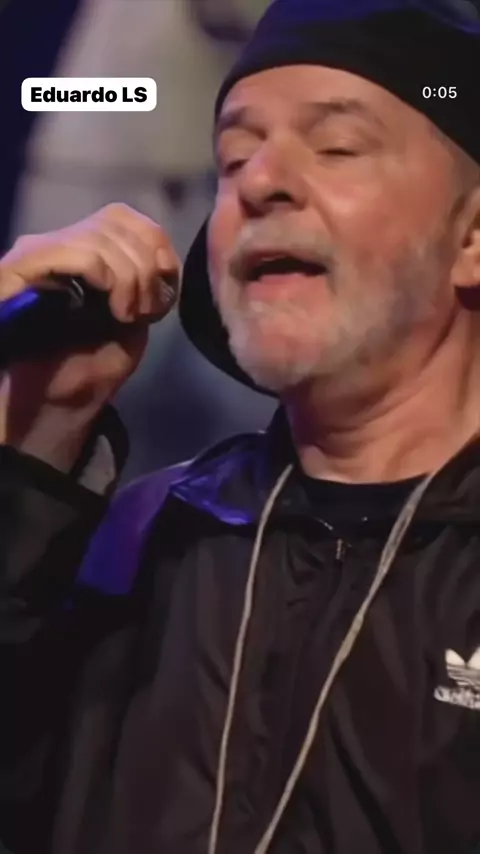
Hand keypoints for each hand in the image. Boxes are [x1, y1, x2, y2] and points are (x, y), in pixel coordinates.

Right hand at [0, 203, 180, 470]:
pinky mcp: (19, 271)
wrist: (54, 404)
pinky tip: (114, 309)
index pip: (120, 214)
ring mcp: (34, 255)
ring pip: (100, 238)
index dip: (153, 240)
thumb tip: (160, 256)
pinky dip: (109, 278)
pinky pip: (79, 254)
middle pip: (114, 222)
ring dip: (131, 278)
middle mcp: (53, 243)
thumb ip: (142, 279)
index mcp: (79, 248)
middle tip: (147, 310)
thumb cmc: (91, 365)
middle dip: (146, 267)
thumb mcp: (130, 316)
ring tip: (129, 314)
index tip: (167, 280)